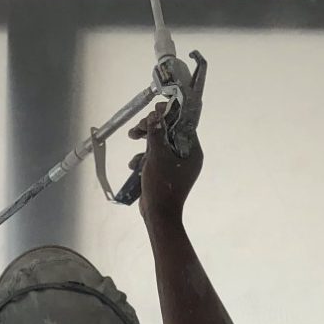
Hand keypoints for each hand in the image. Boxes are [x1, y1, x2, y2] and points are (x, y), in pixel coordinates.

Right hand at [127, 103, 203, 221]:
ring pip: (160, 145)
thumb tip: (155, 115)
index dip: (169, 114)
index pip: (183, 125)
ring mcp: (176, 167)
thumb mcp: (156, 156)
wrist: (158, 215)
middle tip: (138, 126)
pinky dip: (144, 158)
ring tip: (132, 137)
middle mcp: (187, 157)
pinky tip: (134, 165)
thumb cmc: (162, 186)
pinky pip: (155, 159)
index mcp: (192, 152)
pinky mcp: (166, 174)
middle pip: (169, 133)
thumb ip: (156, 133)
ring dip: (145, 142)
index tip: (155, 108)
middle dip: (151, 128)